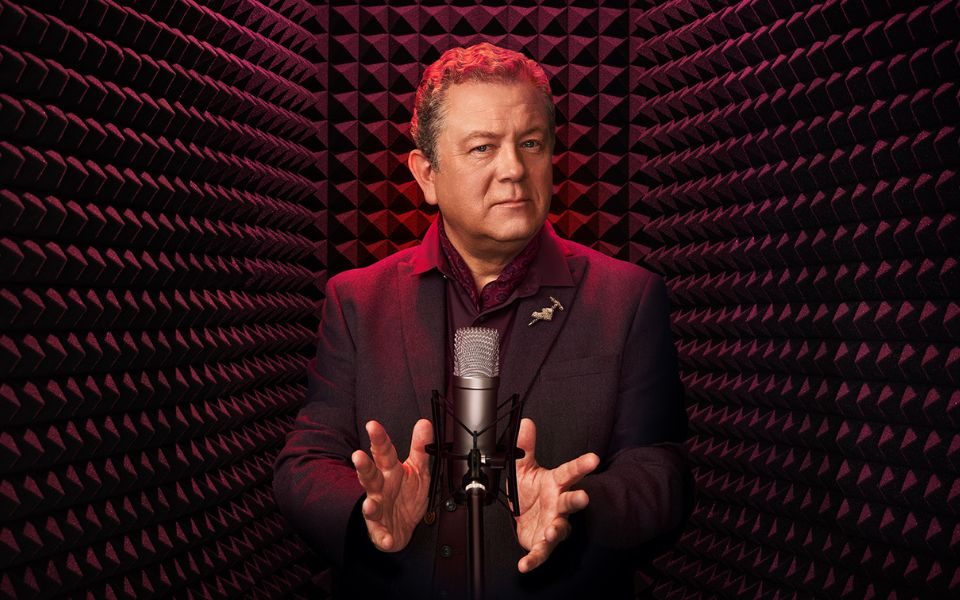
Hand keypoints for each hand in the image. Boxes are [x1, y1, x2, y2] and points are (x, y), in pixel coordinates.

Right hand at [351, 419, 432, 551]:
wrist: (404, 527)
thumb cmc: (406, 496)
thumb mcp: (418, 470)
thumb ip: (420, 448)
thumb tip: (424, 423)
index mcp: (390, 472)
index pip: (383, 452)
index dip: (379, 438)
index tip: (373, 425)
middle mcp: (380, 489)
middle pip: (370, 476)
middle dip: (364, 467)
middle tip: (358, 456)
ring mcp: (378, 510)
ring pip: (370, 505)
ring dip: (370, 505)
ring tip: (370, 504)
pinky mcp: (381, 531)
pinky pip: (380, 535)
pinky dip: (383, 538)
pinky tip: (386, 539)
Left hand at [513, 418, 599, 572]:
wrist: (524, 518)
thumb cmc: (530, 492)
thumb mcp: (523, 468)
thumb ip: (524, 448)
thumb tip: (526, 423)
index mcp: (556, 484)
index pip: (570, 472)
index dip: (582, 465)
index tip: (593, 459)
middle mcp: (558, 505)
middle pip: (571, 501)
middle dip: (578, 499)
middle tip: (583, 496)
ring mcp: (553, 524)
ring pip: (560, 528)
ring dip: (557, 530)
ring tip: (552, 531)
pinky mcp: (542, 543)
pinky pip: (539, 553)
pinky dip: (533, 559)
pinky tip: (524, 565)